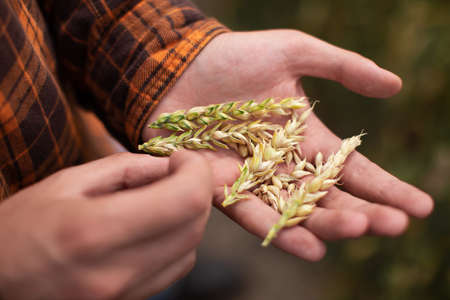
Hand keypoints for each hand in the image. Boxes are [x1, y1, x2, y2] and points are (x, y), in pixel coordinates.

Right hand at [0, 151, 212, 299]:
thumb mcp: (65, 183)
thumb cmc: (18, 229)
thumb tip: (171, 165)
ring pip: (189, 250)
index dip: (196, 172)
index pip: (185, 200)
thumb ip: (126, 169)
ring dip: (187, 218)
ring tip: (159, 199)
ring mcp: (122, 296)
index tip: (183, 159)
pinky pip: (173, 270)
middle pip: (193, 226)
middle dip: (195, 191)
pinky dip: (176, 242)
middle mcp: (114, 271)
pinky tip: (152, 227)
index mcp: (94, 230)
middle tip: (174, 174)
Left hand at [142, 30, 433, 260]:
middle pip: (329, 197)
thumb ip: (341, 68)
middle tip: (393, 224)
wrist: (178, 66)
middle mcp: (284, 165)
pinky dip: (278, 230)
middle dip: (363, 211)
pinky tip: (308, 247)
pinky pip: (252, 214)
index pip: (353, 169)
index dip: (385, 188)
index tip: (420, 207)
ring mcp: (253, 179)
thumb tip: (395, 85)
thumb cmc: (234, 56)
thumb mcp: (292, 51)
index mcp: (306, 137)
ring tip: (356, 230)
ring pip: (296, 211)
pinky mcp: (220, 188)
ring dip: (326, 224)